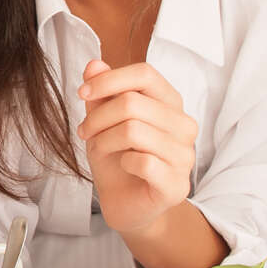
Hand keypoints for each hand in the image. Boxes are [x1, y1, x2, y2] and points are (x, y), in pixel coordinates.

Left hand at [76, 59, 197, 234]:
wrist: (126, 203)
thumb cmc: (117, 157)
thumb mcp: (103, 121)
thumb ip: (102, 93)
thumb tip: (94, 64)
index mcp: (170, 103)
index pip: (145, 74)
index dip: (109, 79)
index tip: (82, 92)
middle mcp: (184, 125)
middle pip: (132, 103)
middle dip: (98, 117)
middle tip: (85, 132)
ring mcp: (185, 155)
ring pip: (133, 130)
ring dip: (104, 140)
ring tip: (99, 148)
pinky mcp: (177, 184)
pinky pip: (142, 162)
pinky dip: (122, 162)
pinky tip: (123, 166)